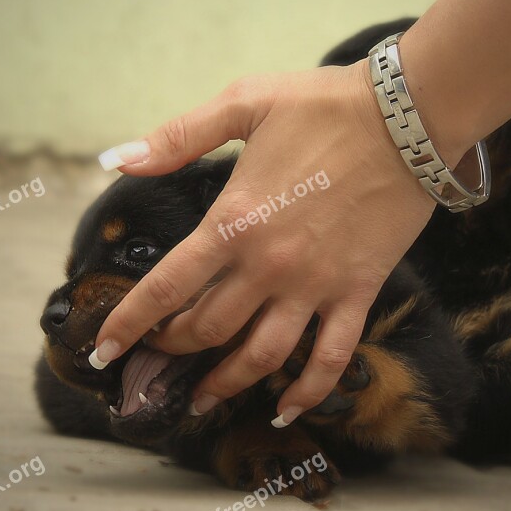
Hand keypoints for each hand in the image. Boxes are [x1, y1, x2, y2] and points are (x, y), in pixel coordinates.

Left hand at [92, 61, 444, 426]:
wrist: (405, 117)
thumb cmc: (323, 105)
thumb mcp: (243, 103)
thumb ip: (177, 136)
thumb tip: (115, 158)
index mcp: (234, 222)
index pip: (166, 288)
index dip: (128, 324)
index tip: (104, 351)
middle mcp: (269, 266)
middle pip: (209, 328)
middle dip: (175, 348)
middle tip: (160, 353)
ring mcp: (316, 285)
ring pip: (263, 356)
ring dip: (227, 383)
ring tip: (203, 400)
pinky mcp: (357, 292)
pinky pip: (333, 357)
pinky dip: (309, 390)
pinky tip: (287, 408)